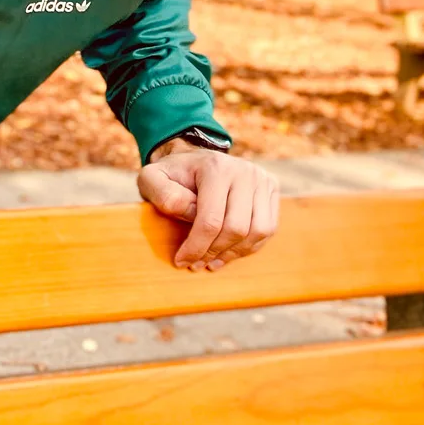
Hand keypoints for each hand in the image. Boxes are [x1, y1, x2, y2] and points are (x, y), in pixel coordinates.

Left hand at [137, 138, 279, 270]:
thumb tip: (189, 211)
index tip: (181, 261)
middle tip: (196, 264)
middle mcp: (244, 171)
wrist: (195, 160)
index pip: (211, 220)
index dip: (196, 247)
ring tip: (211, 261)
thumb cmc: (172, 175)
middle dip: (214, 252)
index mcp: (215, 168)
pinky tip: (227, 252)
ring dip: (233, 253)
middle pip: (237, 228)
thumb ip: (161, 194)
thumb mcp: (152, 179)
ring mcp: (262, 179)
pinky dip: (248, 246)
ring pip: (257, 231)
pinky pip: (268, 229)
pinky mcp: (271, 189)